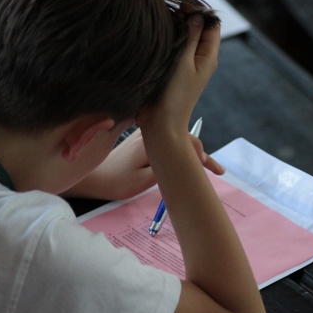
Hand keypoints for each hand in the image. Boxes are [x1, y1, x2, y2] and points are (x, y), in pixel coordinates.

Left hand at [61, 129, 224, 199]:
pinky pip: (167, 141)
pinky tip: (188, 162)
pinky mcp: (143, 139)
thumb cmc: (117, 181)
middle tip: (218, 171)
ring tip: (209, 167)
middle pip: (183, 137)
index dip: (200, 155)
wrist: (94, 178)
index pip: (185, 140)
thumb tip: (190, 163)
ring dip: (192, 152)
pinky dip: (180, 151)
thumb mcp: (146, 179)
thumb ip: (169, 168)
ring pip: (176, 139)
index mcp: (153, 139)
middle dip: (201, 154)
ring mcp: (147, 134)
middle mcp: (151, 131)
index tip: (211, 170)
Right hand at [136, 15, 220, 134]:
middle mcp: (202, 59)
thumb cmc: (174, 94)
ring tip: (162, 18)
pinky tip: (158, 34)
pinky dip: (170, 39)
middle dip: (188, 17)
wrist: (161, 123)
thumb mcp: (183, 62)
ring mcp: (189, 65)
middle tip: (169, 8)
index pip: (212, 25)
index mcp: (209, 56)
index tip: (181, 5)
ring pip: (187, 38)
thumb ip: (191, 37)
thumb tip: (197, 16)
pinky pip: (177, 48)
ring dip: (178, 27)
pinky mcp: (176, 70)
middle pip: (200, 29)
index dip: (199, 11)